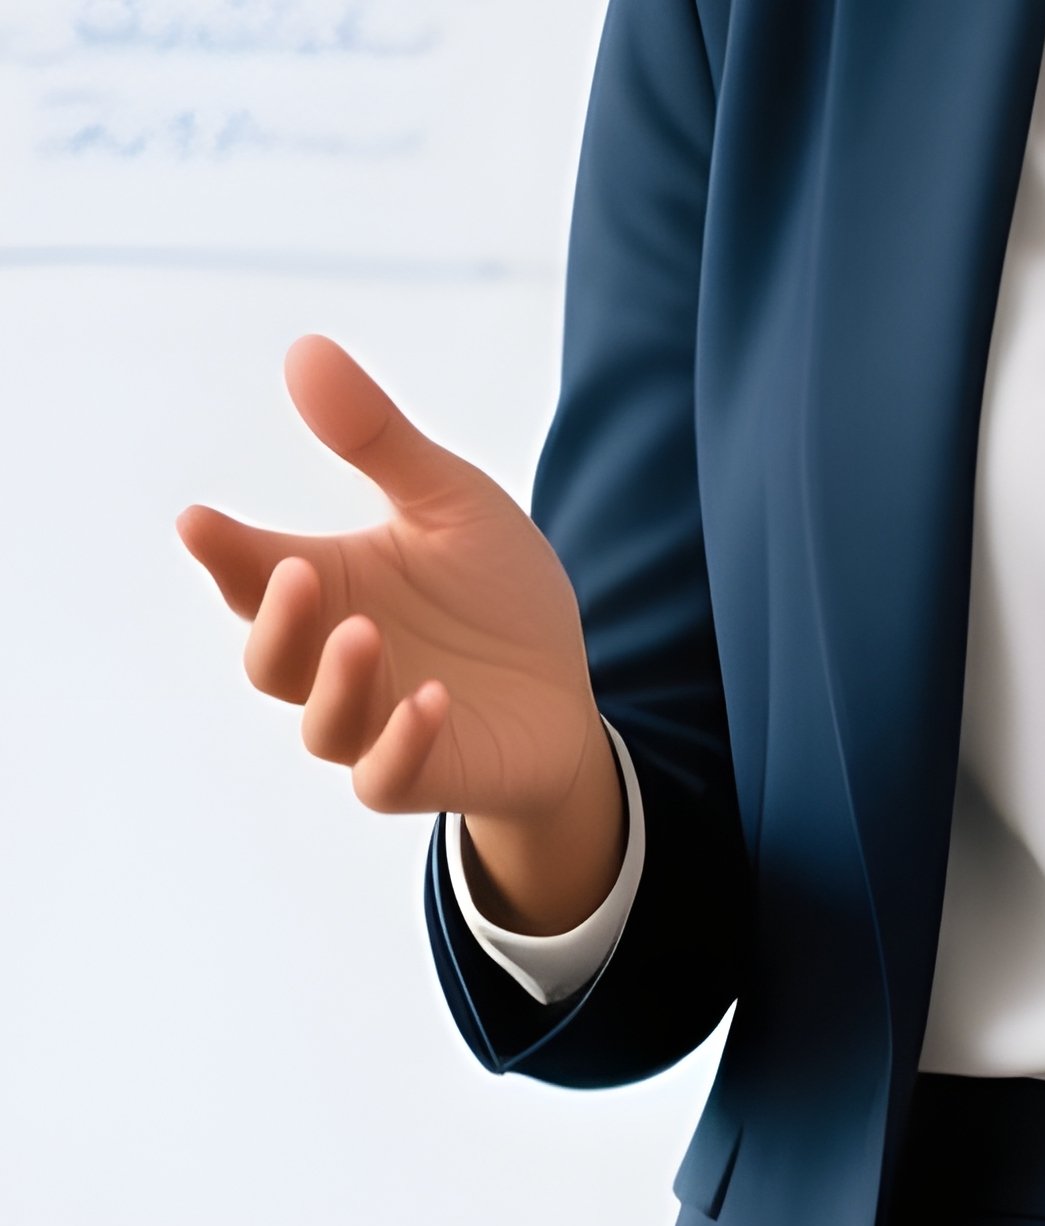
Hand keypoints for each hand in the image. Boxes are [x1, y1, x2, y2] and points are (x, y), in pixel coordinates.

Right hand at [176, 333, 605, 828]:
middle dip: (277, 620)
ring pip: (321, 723)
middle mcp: (336, 662)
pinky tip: (432, 700)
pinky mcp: (422, 773)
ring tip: (364, 632)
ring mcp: (375, 723)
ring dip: (336, 681)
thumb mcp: (452, 504)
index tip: (199, 522)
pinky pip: (386, 776)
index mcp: (329, 588)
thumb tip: (305, 349)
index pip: (251, 574)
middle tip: (299, 576)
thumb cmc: (497, 599)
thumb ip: (381, 443)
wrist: (563, 694)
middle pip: (273, 657)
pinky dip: (401, 743)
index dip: (222, 552)